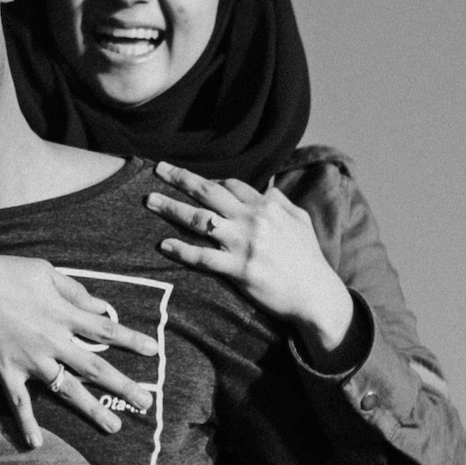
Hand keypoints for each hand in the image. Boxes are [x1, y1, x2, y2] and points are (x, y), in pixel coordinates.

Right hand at [0, 247, 159, 449]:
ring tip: (114, 426)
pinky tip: (35, 444)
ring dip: (92, 409)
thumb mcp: (45, 271)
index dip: (131, 340)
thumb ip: (75, 291)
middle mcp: (52, 340)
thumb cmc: (3, 272)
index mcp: (62, 314)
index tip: (154, 351)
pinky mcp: (5, 371)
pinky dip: (26, 423)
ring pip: (67, 389)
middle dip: (124, 384)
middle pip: (96, 366)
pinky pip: (19, 402)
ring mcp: (30, 359)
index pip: (105, 329)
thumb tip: (102, 307)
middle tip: (146, 403)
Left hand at [147, 160, 355, 356]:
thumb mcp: (300, 221)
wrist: (316, 296)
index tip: (190, 180)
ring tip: (149, 200)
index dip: (208, 179)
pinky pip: (203, 258)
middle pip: (209, 192)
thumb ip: (281, 201)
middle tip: (157, 169)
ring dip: (171, 208)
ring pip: (199, 220)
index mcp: (267, 207)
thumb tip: (267, 188)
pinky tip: (163, 245)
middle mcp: (252, 220)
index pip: (231, 184)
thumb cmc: (309, 260)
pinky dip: (182, 250)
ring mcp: (244, 245)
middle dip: (180, 178)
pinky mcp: (239, 270)